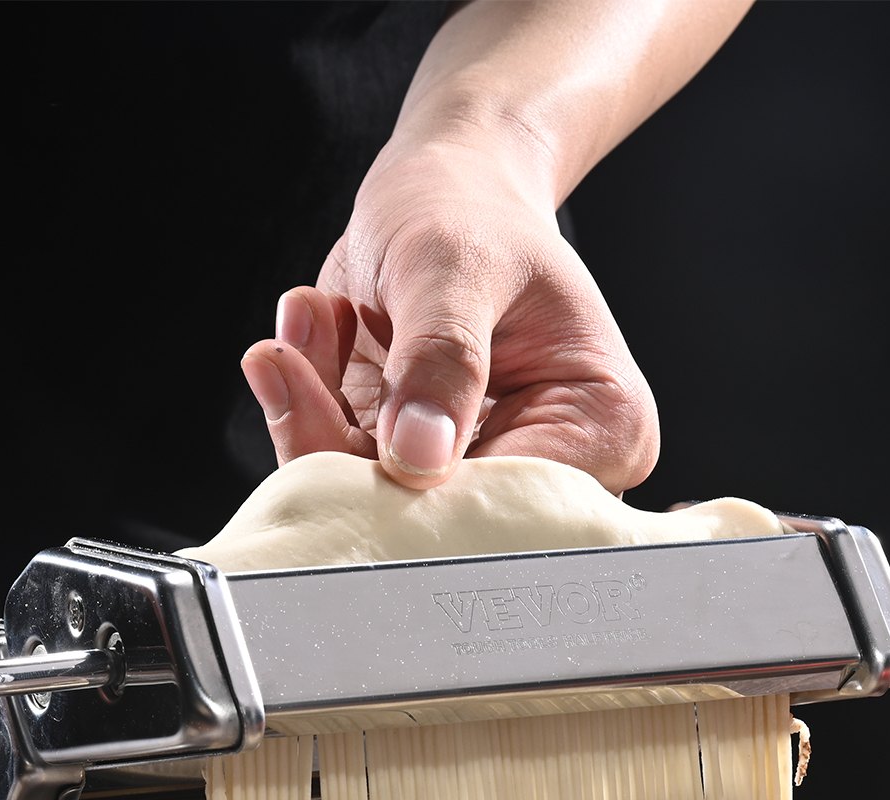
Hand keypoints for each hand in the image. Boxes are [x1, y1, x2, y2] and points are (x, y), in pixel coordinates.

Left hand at [241, 137, 658, 493]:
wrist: (442, 190)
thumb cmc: (471, 212)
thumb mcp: (456, 265)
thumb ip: (440, 357)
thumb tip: (418, 454)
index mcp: (601, 429)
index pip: (509, 504)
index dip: (424, 489)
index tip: (352, 425)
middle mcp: (544, 470)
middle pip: (430, 518)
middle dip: (341, 443)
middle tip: (287, 360)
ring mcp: (467, 475)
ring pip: (368, 503)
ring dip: (311, 413)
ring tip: (309, 317)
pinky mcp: (403, 468)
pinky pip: (335, 473)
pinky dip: (305, 405)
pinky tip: (309, 328)